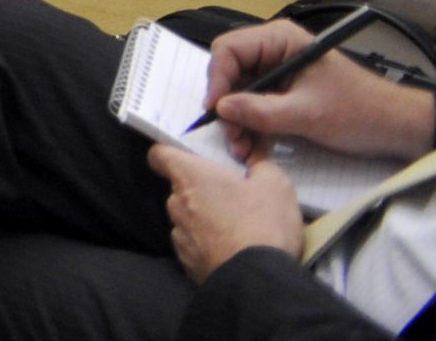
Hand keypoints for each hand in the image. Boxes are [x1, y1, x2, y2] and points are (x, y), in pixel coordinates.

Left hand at [154, 141, 302, 280]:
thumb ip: (261, 166)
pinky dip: (210, 246)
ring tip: (240, 230)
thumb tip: (256, 163)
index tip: (190, 160)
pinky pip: (195, 246)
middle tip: (234, 200)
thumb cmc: (262, 225)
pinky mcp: (187, 263)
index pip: (160, 155)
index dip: (172, 154)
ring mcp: (179, 236)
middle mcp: (175, 204)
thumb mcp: (275, 185)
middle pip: (181, 189)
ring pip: (188, 219)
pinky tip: (234, 253)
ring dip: (207, 221)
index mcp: (189, 178)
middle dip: (203, 192)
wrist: (257, 281)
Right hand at [207, 18, 435, 160]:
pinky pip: (257, 106)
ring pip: (242, 93)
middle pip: (232, 73)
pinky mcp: (286, 94)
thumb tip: (221, 108)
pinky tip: (254, 148)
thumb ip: (261, 111)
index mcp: (280, 40)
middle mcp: (275, 51)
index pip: (229, 50)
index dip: (218, 79)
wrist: (397, 128)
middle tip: (231, 138)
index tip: (215, 110)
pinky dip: (253, 127)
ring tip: (243, 149)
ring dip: (239, 122)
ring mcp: (280, 73)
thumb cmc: (359, 112)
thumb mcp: (307, 114)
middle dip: (228, 107)